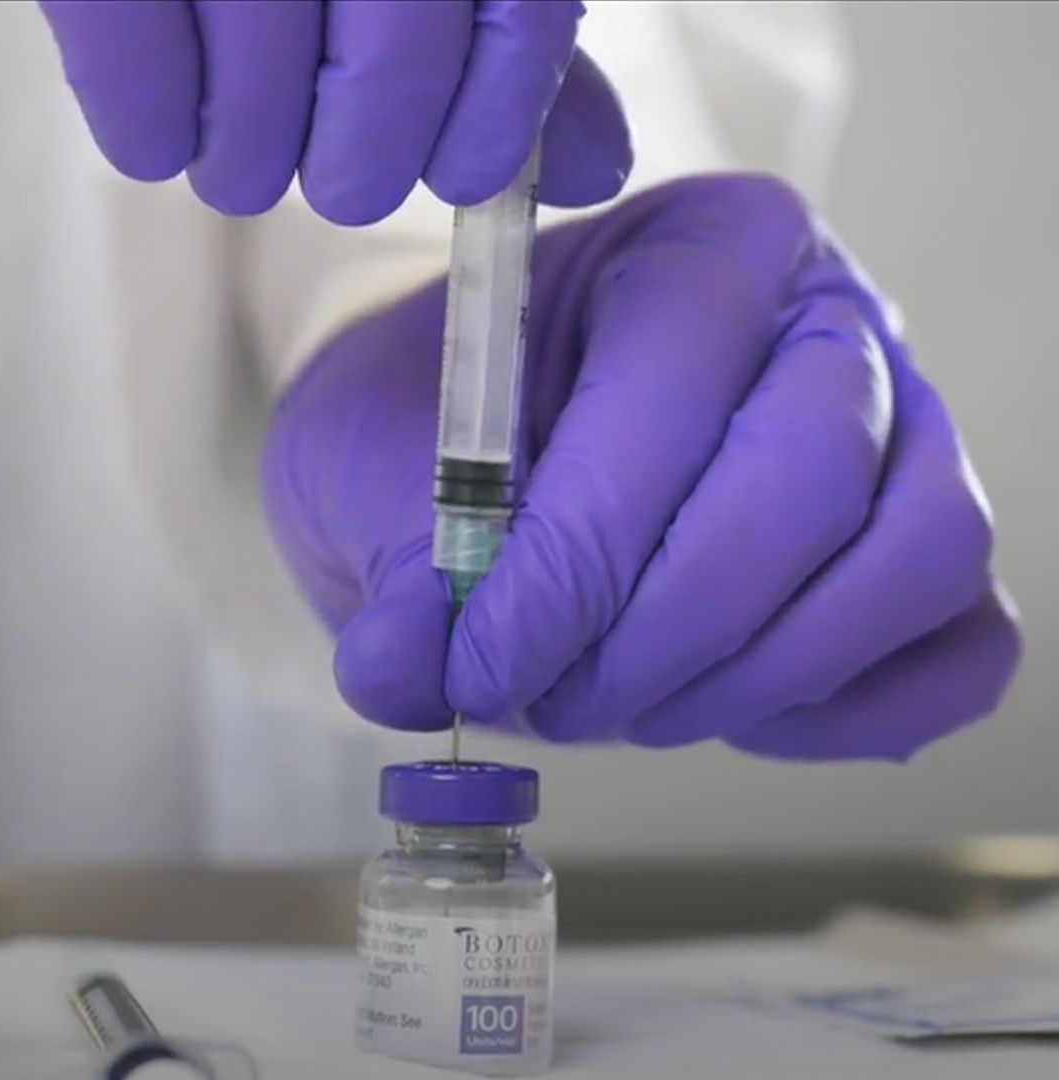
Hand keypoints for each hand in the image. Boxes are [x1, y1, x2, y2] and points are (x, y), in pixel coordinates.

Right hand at [38, 0, 630, 222]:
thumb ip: (519, 42)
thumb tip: (596, 172)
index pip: (516, 38)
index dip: (488, 135)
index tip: (461, 172)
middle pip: (382, 98)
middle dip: (360, 170)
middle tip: (342, 176)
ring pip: (255, 115)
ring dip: (248, 164)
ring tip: (241, 148)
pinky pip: (140, 90)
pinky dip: (153, 133)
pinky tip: (162, 129)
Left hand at [261, 174, 1020, 759]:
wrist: (489, 442)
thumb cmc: (438, 421)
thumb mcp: (374, 457)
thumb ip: (399, 558)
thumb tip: (411, 673)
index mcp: (700, 248)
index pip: (678, 393)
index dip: (578, 558)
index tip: (479, 661)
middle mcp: (827, 319)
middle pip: (810, 483)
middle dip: (666, 630)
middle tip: (556, 694)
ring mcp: (903, 430)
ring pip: (915, 559)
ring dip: (756, 673)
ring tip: (631, 703)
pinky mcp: (919, 542)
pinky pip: (958, 647)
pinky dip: (846, 709)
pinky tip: (728, 709)